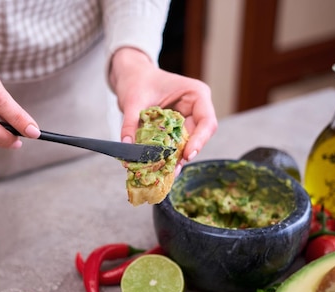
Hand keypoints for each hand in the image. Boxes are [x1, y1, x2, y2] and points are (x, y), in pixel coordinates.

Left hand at [109, 48, 217, 170]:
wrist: (131, 76)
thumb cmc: (137, 80)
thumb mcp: (133, 100)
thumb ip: (131, 123)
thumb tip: (127, 147)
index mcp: (195, 94)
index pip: (206, 122)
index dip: (199, 140)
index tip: (187, 155)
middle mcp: (196, 108)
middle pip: (198, 136)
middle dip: (185, 154)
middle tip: (171, 170)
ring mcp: (187, 119)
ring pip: (187, 144)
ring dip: (176, 158)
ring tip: (164, 172)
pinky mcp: (176, 128)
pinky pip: (175, 144)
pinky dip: (167, 155)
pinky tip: (159, 166)